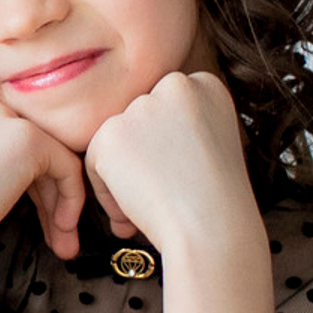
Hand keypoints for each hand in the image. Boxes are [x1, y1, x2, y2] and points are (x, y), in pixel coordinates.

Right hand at [0, 84, 89, 262]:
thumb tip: (32, 173)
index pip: (7, 134)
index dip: (25, 180)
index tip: (32, 215)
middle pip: (30, 144)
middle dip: (46, 194)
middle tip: (54, 232)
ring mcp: (3, 114)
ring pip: (51, 156)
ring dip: (60, 202)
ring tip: (63, 243)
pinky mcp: (26, 137)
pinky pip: (66, 166)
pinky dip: (71, 199)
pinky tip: (61, 229)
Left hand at [82, 70, 263, 265]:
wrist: (214, 227)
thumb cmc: (217, 201)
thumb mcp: (213, 145)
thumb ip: (178, 127)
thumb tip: (139, 136)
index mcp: (205, 85)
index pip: (167, 106)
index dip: (167, 146)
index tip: (182, 172)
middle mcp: (174, 85)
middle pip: (139, 119)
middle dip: (142, 158)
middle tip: (160, 191)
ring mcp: (142, 106)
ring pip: (116, 138)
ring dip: (124, 173)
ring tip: (147, 204)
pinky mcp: (112, 132)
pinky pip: (95, 159)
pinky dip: (106, 189)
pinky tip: (132, 208)